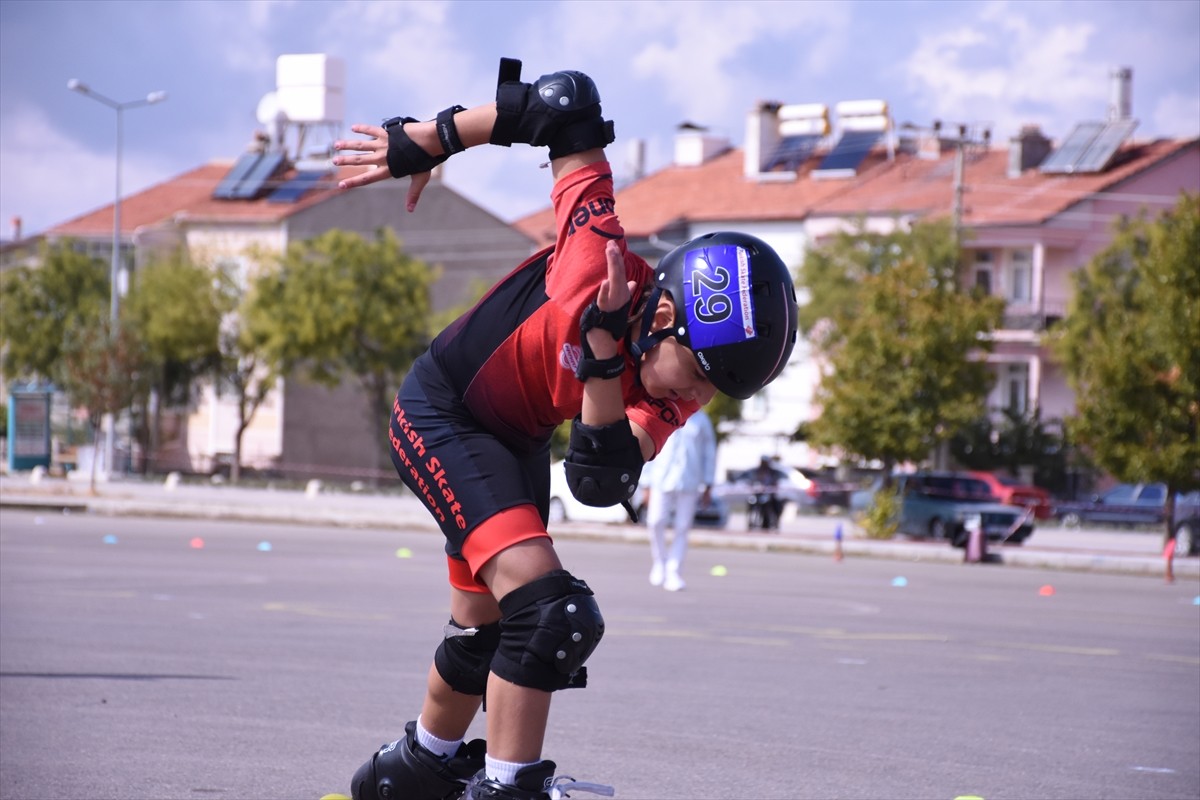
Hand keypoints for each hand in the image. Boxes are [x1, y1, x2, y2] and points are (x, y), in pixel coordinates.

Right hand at [333, 123, 431, 211]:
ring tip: (336, 145)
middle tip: (334, 161)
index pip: (367, 178)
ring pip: (360, 144)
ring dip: (347, 144)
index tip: (341, 184)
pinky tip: (353, 127)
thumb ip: (413, 194)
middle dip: (345, 161)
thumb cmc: (425, 160)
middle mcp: (382, 157)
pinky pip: (370, 129)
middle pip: (359, 160)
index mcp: (388, 169)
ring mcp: (382, 144)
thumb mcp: (420, 179)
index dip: (353, 182)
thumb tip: (410, 210)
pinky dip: (362, 128)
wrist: (429, 140)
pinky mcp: (385, 133)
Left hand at [585, 240, 636, 357]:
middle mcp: (619, 295)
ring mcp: (613, 302)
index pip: (620, 271)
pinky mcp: (605, 310)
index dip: (616, 257)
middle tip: (611, 243)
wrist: (605, 338)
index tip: (612, 244)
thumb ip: (627, 291)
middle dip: (615, 258)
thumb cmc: (612, 319)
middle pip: (618, 273)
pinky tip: (605, 282)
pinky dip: (606, 291)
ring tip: (610, 253)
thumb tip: (633, 283)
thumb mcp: (620, 302)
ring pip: (614, 282)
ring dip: (613, 267)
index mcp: (621, 291)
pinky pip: (605, 300)